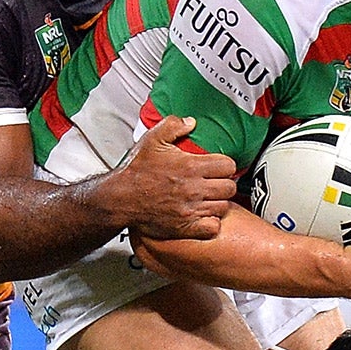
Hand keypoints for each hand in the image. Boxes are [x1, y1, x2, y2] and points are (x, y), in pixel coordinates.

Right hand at [98, 116, 237, 240]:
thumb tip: (191, 122)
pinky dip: (211, 222)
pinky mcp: (185, 227)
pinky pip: (212, 227)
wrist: (121, 198)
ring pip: (223, 207)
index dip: (225, 165)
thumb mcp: (152, 140)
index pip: (228, 166)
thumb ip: (173, 126)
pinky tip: (204, 215)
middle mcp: (194, 189)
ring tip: (209, 198)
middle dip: (224, 183)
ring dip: (218, 202)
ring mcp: (190, 210)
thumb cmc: (136, 171)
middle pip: (229, 187)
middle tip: (215, 182)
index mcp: (190, 167)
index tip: (218, 166)